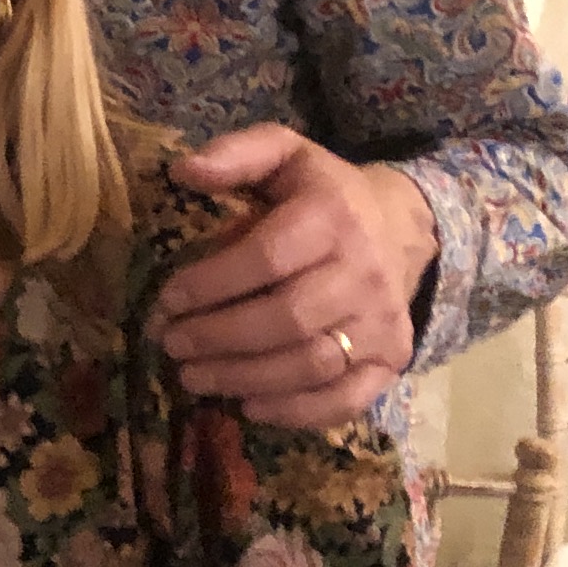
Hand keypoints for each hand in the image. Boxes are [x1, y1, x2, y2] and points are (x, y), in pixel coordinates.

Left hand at [150, 127, 434, 426]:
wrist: (401, 227)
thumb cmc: (322, 194)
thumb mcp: (284, 155)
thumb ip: (236, 154)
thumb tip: (183, 170)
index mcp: (332, 217)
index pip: (267, 258)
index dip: (211, 283)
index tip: (166, 300)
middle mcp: (364, 273)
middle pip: (287, 318)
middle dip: (219, 337)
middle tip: (171, 344)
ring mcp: (383, 323)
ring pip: (311, 364)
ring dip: (244, 378)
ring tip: (192, 378)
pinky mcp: (392, 360)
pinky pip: (345, 398)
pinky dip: (295, 412)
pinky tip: (248, 407)